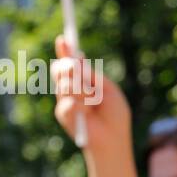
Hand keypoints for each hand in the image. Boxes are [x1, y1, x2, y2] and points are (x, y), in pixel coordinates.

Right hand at [52, 35, 131, 154]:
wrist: (112, 137)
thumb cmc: (114, 114)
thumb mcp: (107, 89)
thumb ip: (91, 76)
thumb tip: (77, 59)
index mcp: (83, 81)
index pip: (70, 63)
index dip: (66, 51)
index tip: (62, 38)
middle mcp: (71, 89)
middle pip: (62, 69)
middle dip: (70, 67)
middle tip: (79, 72)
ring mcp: (65, 100)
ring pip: (66, 84)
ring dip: (82, 91)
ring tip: (93, 103)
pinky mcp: (63, 113)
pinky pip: (69, 101)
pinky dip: (81, 105)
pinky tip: (87, 113)